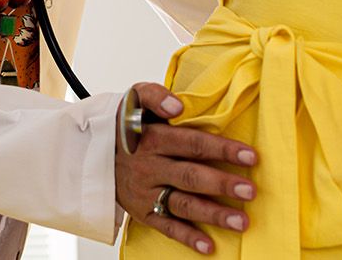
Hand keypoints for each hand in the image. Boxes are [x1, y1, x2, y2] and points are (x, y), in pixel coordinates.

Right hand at [115, 82, 256, 255]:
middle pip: (191, 176)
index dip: (222, 149)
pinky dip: (187, 237)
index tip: (250, 156)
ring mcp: (146, 192)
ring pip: (183, 204)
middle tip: (250, 190)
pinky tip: (208, 245)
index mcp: (152, 138)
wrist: (91, 153)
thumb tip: (177, 105)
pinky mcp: (142, 212)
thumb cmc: (124, 126)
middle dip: (222, 184)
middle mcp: (150, 167)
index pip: (192, 143)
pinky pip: (166, 226)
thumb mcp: (133, 101)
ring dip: (213, 214)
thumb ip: (154, 95)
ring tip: (241, 221)